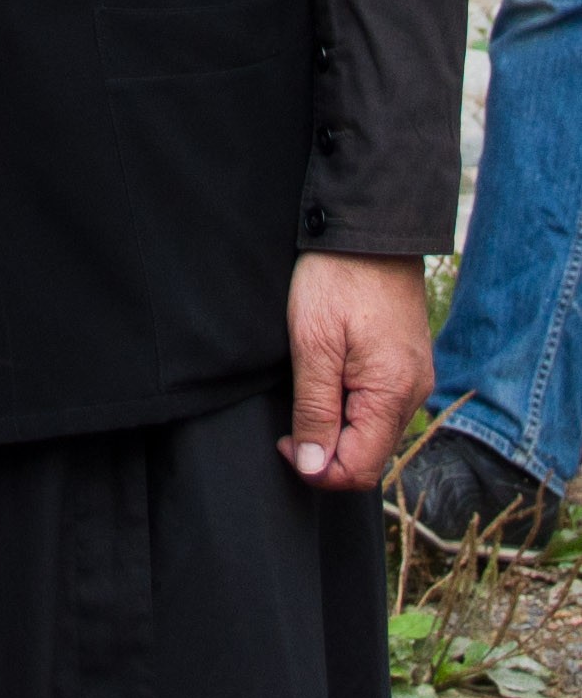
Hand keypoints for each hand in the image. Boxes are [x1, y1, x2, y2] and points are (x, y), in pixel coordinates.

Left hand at [281, 252, 430, 493]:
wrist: (370, 227)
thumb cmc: (336, 278)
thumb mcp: (312, 342)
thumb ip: (315, 408)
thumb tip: (313, 466)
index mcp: (393, 395)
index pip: (359, 469)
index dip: (317, 468)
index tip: (283, 441)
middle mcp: (414, 394)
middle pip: (369, 454)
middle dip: (326, 448)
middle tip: (289, 416)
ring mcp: (414, 378)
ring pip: (373, 431)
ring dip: (337, 426)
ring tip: (307, 387)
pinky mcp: (407, 363)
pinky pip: (380, 405)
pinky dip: (351, 405)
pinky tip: (327, 378)